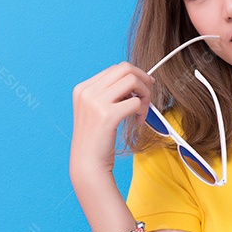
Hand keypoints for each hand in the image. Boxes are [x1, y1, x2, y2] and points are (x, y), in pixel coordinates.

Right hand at [69, 62, 154, 180]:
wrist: (88, 163)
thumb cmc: (96, 138)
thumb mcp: (95, 110)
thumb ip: (109, 93)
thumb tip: (136, 80)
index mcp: (83, 88)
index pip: (114, 69)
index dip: (133, 75)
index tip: (143, 87)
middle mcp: (87, 92)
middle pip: (124, 68)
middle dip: (142, 79)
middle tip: (148, 93)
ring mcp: (95, 102)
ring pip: (132, 81)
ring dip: (145, 94)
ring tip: (143, 109)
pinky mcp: (107, 115)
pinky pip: (135, 102)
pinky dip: (143, 110)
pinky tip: (139, 121)